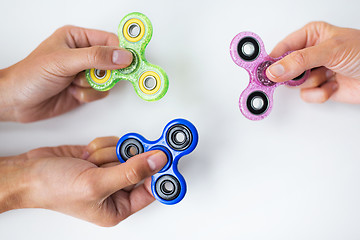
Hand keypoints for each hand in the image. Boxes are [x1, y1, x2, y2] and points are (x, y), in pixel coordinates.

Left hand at [0, 26, 132, 121]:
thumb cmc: (30, 75)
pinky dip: (89, 95)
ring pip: (108, 79)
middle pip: (112, 61)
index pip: (109, 41)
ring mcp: (84, 73)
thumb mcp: (64, 61)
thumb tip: (122, 56)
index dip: (120, 52)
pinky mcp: (84, 89)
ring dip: (94, 85)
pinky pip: (100, 92)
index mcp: (77, 38)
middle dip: (105, 72)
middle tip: (95, 76)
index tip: (127, 62)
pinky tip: (73, 92)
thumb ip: (96, 57)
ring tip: (74, 83)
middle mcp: (82, 55)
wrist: (16, 102)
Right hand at [0, 137, 166, 226]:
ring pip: (128, 150)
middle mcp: (117, 189)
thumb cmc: (53, 189)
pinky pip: (116, 142)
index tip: (168, 155)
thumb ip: (130, 172)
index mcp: (119, 206)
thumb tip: (158, 161)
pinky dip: (102, 145)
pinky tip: (86, 155)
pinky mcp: (104, 156)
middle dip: (122, 159)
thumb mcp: (96, 184)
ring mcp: (111, 170)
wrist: (29, 172)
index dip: (161, 172)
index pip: (152, 188)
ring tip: (89, 163)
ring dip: (108, 152)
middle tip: (109, 161)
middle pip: (141, 165)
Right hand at [265, 21, 359, 103]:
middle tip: (301, 74)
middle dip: (295, 74)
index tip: (264, 71)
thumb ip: (299, 60)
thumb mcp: (330, 50)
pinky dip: (321, 94)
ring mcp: (315, 71)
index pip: (282, 48)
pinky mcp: (320, 88)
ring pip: (296, 84)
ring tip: (328, 75)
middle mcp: (310, 54)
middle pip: (285, 68)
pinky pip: (307, 96)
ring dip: (313, 83)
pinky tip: (333, 85)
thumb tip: (274, 70)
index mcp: (310, 36)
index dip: (272, 60)